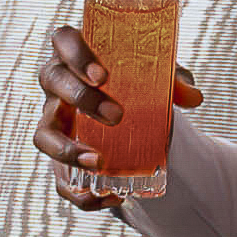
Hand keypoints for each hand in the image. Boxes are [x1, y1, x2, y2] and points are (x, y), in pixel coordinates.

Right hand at [37, 47, 197, 196]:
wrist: (122, 116)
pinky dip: (81, 193)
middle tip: (116, 116)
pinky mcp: (59, 157)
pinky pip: (59, 179)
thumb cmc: (132, 85)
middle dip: (81, 99)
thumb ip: (172, 80)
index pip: (63, 39)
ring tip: (98, 162)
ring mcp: (54, 122)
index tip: (102, 75)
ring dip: (66, 150)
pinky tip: (111, 196)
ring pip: (42, 135)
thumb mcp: (153, 76)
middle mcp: (58, 86)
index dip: (77, 55)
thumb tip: (193, 97)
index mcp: (77, 54)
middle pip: (52, 82)